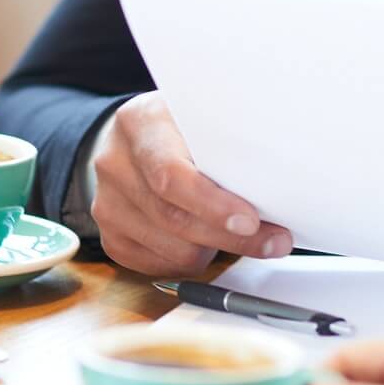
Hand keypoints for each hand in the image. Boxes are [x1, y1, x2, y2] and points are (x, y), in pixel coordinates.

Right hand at [91, 93, 291, 276]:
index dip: (213, 204)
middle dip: (231, 236)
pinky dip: (192, 261)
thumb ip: (226, 143)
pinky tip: (205, 241)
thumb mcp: (200, 119)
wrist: (133, 142)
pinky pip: (160, 266)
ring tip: (235, 230)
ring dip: (214, 249)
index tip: (251, 219)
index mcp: (140, 123)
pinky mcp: (111, 236)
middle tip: (275, 241)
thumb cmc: (180, 131)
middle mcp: (115, 163)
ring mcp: (107, 203)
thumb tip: (276, 186)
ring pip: (173, 249)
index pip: (171, 174)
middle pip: (174, 218)